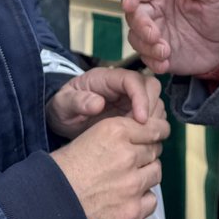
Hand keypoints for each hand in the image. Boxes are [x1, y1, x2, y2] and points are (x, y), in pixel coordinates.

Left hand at [46, 67, 165, 138]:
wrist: (63, 116)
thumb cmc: (63, 107)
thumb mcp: (63, 103)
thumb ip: (77, 101)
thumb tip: (97, 104)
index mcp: (106, 78)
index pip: (133, 80)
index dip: (141, 98)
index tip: (140, 119)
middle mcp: (122, 85)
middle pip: (151, 87)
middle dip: (151, 108)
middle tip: (142, 130)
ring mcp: (130, 98)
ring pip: (156, 101)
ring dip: (154, 119)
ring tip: (140, 137)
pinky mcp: (133, 112)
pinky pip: (152, 116)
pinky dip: (151, 127)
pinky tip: (141, 140)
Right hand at [51, 111, 169, 218]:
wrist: (48, 203)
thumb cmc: (62, 169)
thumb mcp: (88, 137)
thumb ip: (118, 137)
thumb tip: (139, 139)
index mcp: (116, 131)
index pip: (153, 128)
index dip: (158, 131)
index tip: (160, 134)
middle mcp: (129, 154)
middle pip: (155, 150)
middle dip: (147, 154)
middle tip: (134, 162)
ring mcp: (133, 184)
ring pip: (156, 173)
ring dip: (146, 175)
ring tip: (129, 180)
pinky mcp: (133, 210)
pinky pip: (151, 200)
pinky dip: (143, 199)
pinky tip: (128, 199)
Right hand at [121, 0, 218, 75]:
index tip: (128, 5)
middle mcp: (155, 10)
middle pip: (132, 14)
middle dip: (139, 25)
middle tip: (155, 36)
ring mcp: (156, 33)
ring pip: (135, 37)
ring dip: (145, 46)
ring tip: (165, 52)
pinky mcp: (160, 53)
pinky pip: (146, 58)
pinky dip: (152, 62)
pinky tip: (165, 63)